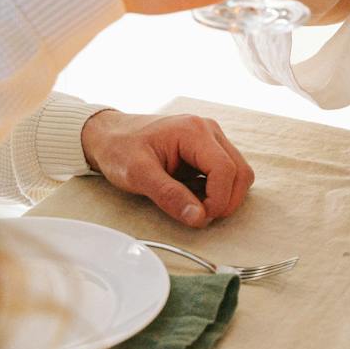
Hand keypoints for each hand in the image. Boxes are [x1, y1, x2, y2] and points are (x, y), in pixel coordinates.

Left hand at [80, 109, 254, 226]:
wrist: (110, 136)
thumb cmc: (120, 149)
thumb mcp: (137, 174)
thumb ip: (168, 195)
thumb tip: (199, 218)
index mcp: (193, 131)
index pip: (226, 170)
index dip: (218, 200)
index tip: (199, 217)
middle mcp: (208, 130)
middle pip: (240, 172)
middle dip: (225, 201)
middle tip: (198, 216)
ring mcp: (211, 138)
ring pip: (239, 173)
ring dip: (224, 197)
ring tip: (195, 206)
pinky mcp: (209, 149)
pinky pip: (228, 173)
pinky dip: (218, 191)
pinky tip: (194, 195)